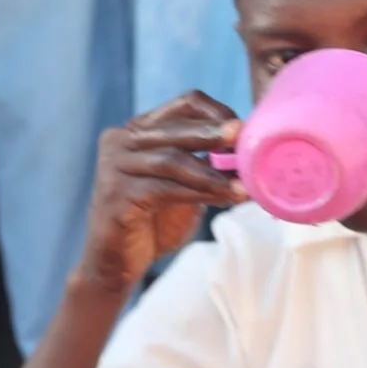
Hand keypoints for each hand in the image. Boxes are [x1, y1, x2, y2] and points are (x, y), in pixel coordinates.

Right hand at [77, 92, 246, 295]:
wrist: (117, 263)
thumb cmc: (153, 222)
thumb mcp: (184, 185)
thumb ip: (206, 165)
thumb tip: (253, 154)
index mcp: (138, 130)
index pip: (185, 104)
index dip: (216, 112)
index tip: (242, 130)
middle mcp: (119, 141)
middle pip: (176, 129)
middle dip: (213, 134)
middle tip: (242, 137)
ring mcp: (113, 167)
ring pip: (171, 160)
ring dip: (212, 173)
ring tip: (243, 186)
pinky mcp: (115, 195)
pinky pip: (165, 189)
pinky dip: (200, 193)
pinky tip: (224, 199)